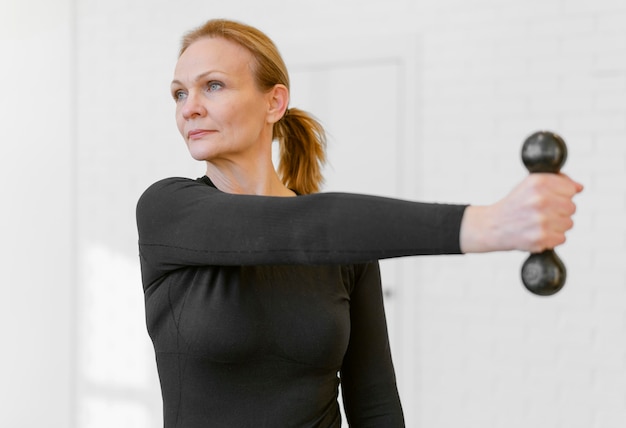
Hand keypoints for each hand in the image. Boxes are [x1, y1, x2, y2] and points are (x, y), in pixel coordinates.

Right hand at [460, 174, 582, 252]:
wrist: (492, 226)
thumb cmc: (514, 205)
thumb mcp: (529, 185)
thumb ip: (556, 181)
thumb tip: (579, 187)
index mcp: (538, 183)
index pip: (571, 189)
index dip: (561, 195)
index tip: (548, 199)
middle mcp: (540, 200)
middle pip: (572, 207)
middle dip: (559, 211)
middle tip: (541, 212)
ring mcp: (541, 220)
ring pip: (569, 223)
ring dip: (556, 225)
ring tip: (537, 223)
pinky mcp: (541, 238)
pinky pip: (562, 238)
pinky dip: (551, 238)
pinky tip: (536, 232)